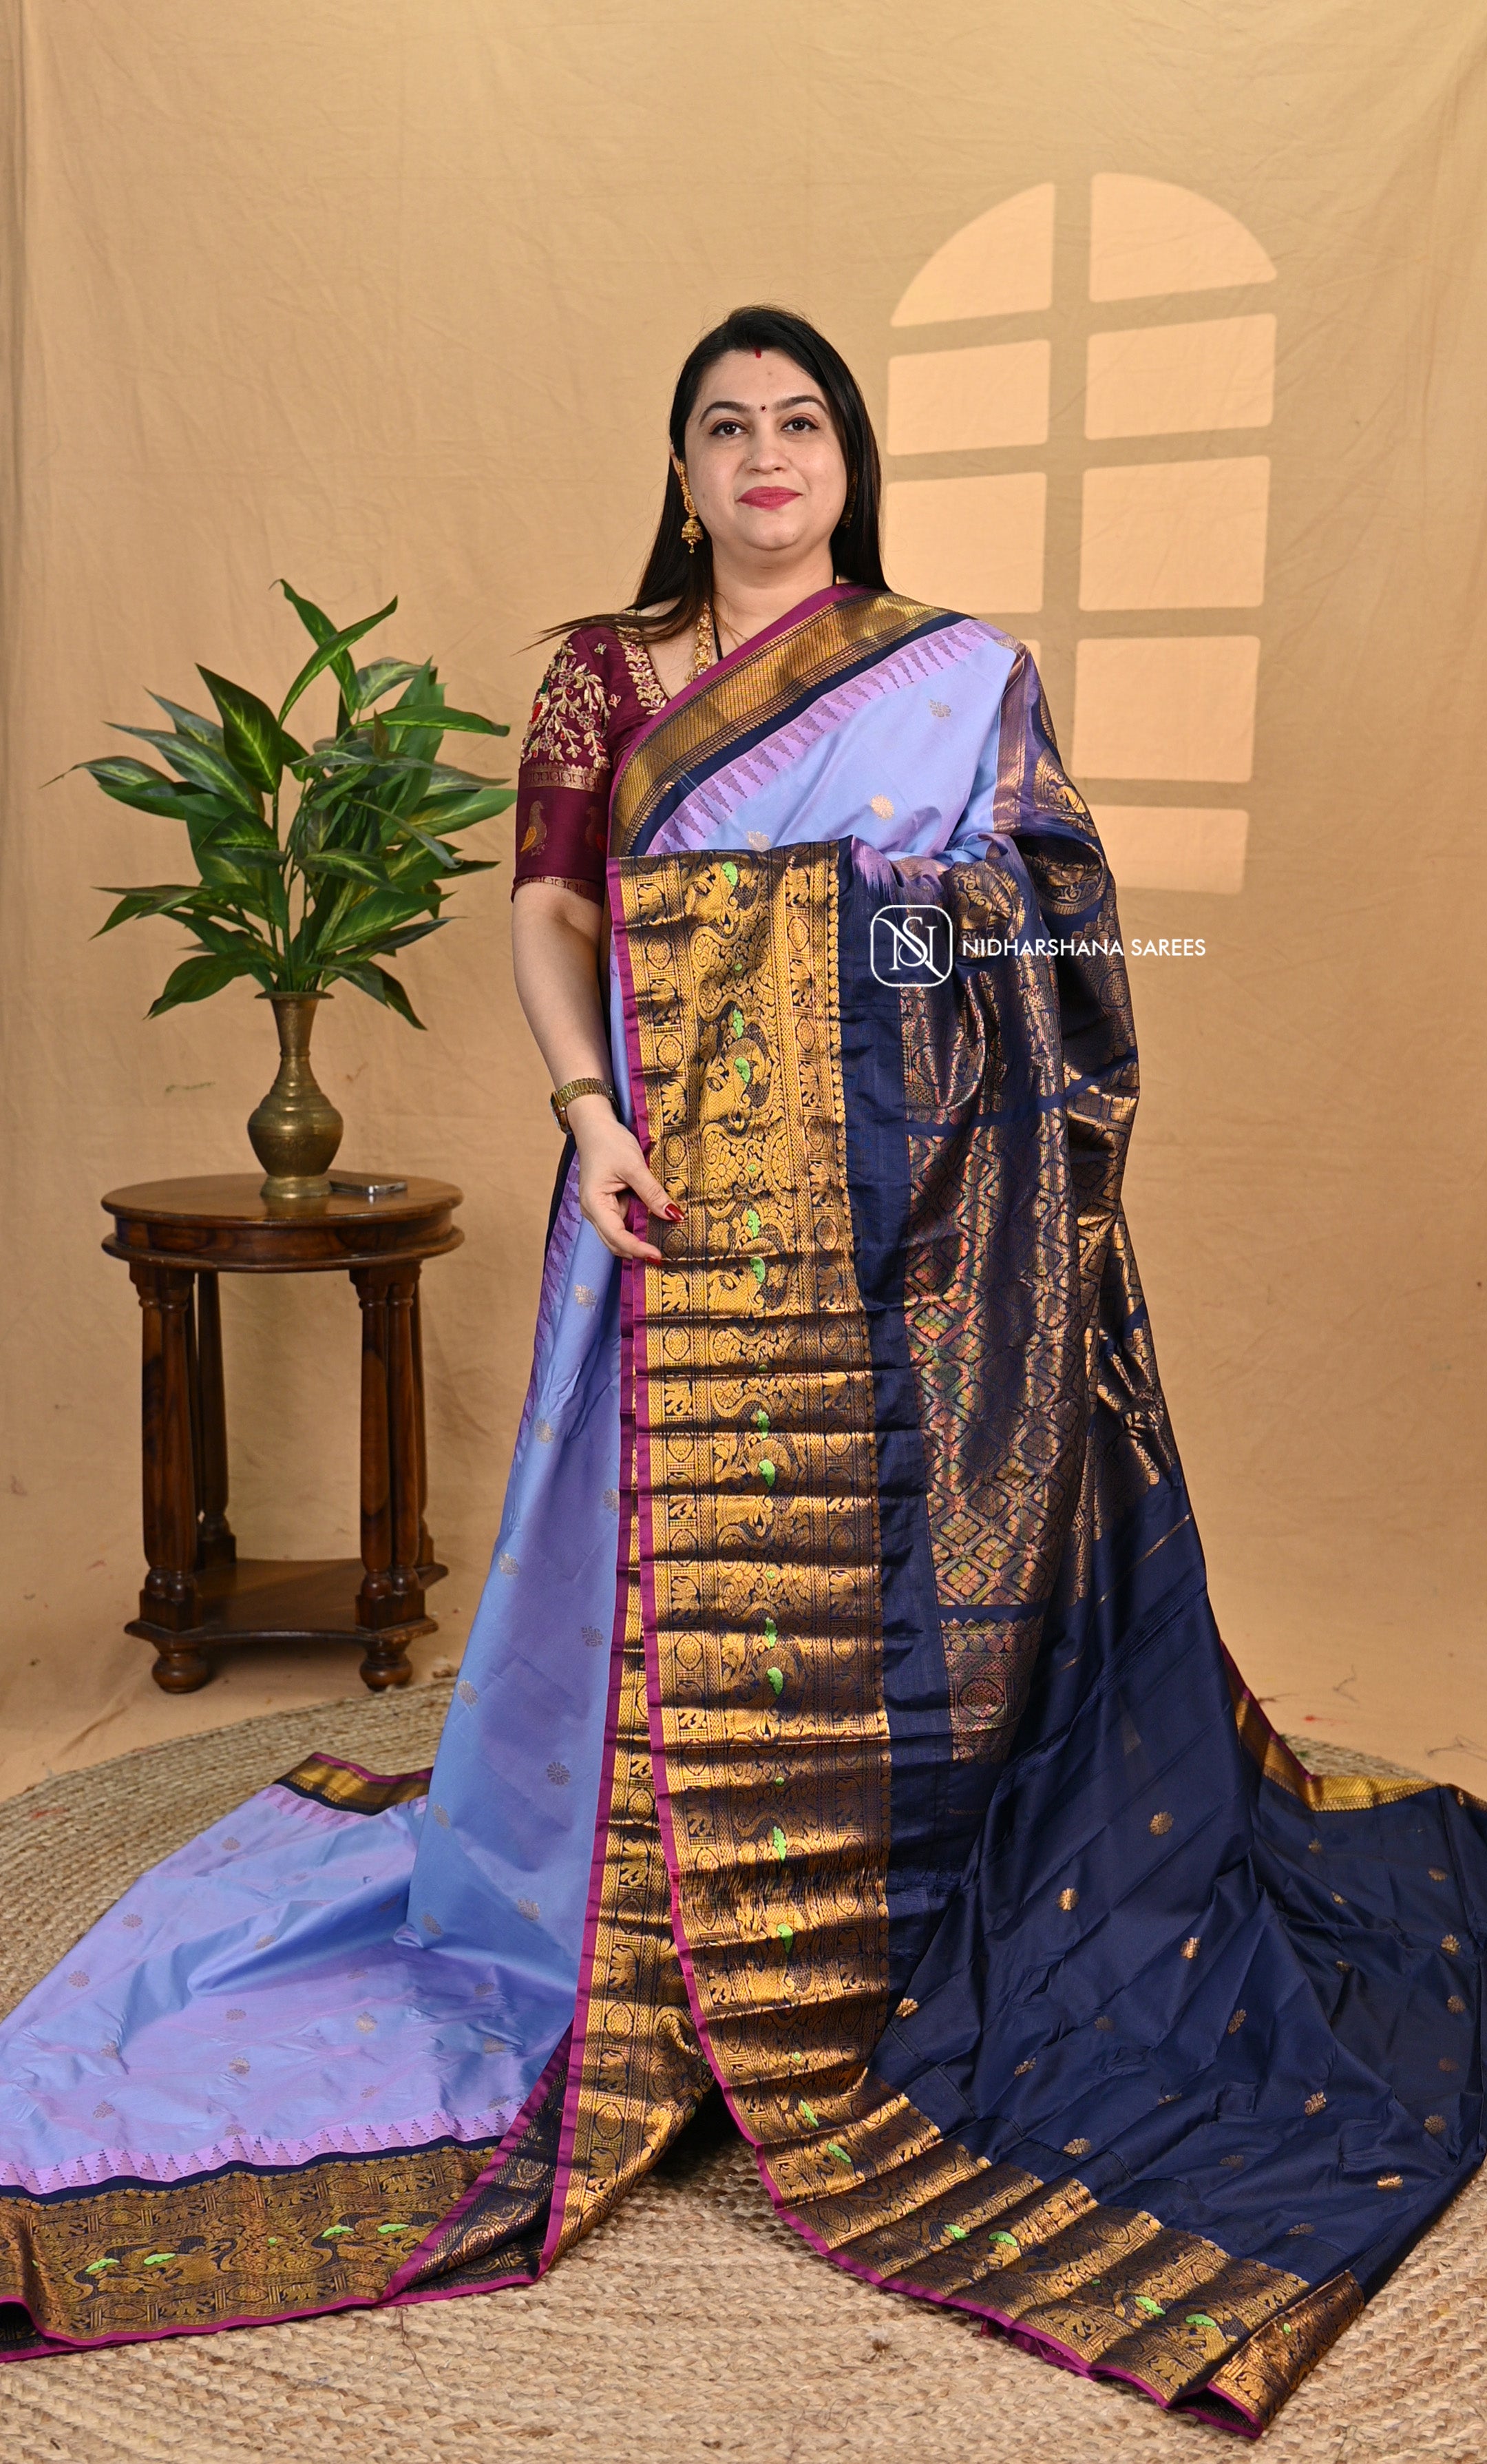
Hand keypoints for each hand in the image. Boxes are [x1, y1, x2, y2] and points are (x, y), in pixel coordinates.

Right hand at [571, 1097, 679, 1262]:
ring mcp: (601, 1208)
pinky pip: (623, 1222)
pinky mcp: (609, 1204)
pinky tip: (654, 1228)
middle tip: (664, 1257)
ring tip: (662, 1246)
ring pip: (619, 1235)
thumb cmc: (609, 1142)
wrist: (595, 1126)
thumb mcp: (634, 1166)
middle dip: (637, 1251)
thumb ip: (652, 1193)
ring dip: (637, 1241)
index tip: (658, 1255)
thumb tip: (673, 1215)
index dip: (636, 1248)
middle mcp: (594, 1211)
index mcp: (594, 1203)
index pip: (615, 1236)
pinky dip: (637, 1228)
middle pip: (614, 1242)